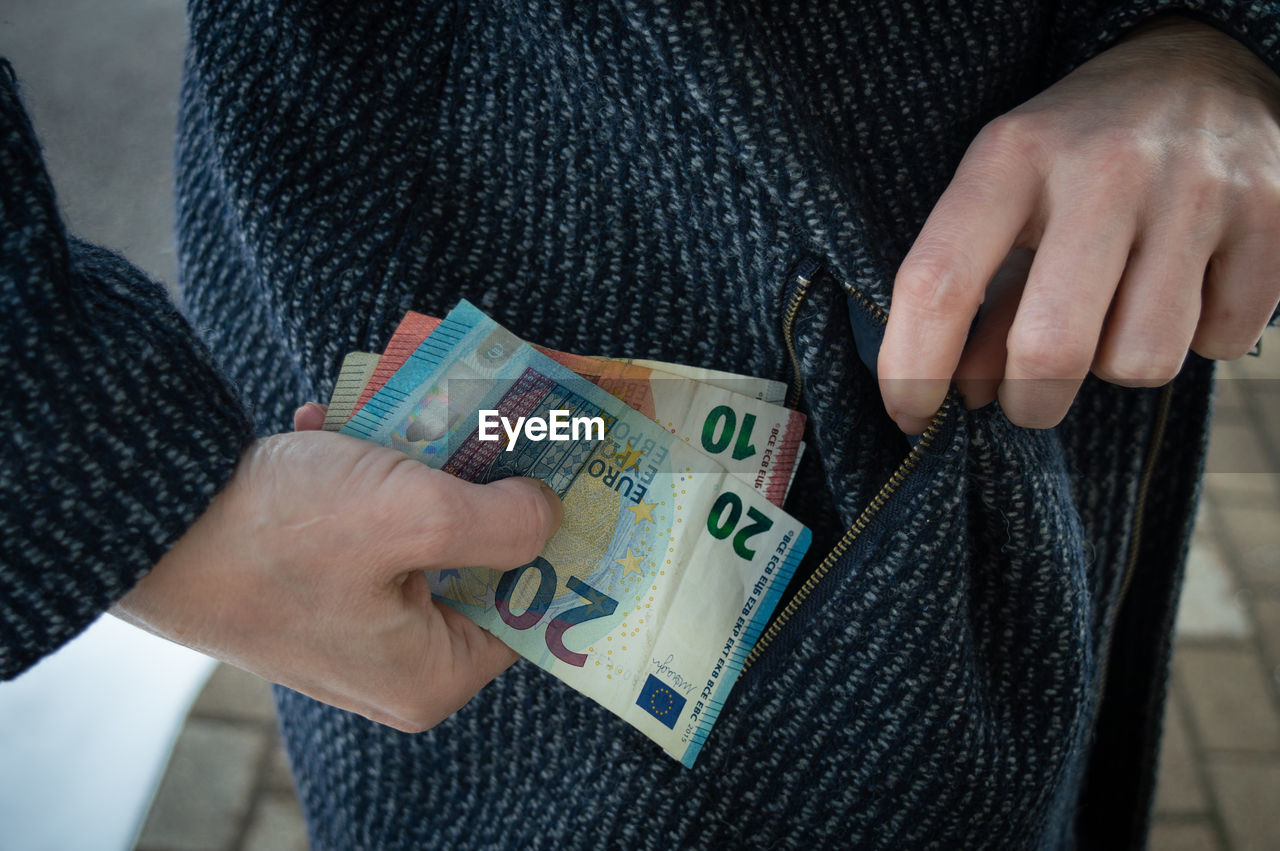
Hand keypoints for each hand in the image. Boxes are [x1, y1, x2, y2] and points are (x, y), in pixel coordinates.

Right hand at [112, 403, 561, 731]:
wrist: (145, 521)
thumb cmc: (277, 531)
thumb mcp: (413, 514)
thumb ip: (503, 520)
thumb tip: (547, 511)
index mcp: (428, 675)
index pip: (531, 611)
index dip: (557, 542)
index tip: (576, 477)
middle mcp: (392, 662)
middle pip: (476, 566)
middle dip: (479, 488)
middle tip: (501, 424)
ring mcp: (350, 623)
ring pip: (421, 534)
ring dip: (418, 468)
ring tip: (408, 412)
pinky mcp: (312, 585)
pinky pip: (366, 526)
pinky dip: (363, 474)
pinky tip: (338, 425)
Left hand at [879, 17, 1279, 432]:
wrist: (1199, 68)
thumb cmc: (1078, 155)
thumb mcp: (1008, 200)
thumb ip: (981, 299)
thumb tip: (966, 395)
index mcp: (1014, 157)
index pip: (940, 281)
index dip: (913, 366)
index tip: (908, 413)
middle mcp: (1103, 168)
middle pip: (1050, 347)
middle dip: (1030, 402)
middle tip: (1029, 398)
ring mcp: (1194, 190)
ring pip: (1139, 361)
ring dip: (1119, 364)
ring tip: (1118, 312)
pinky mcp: (1271, 217)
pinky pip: (1219, 344)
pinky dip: (1199, 339)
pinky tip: (1185, 287)